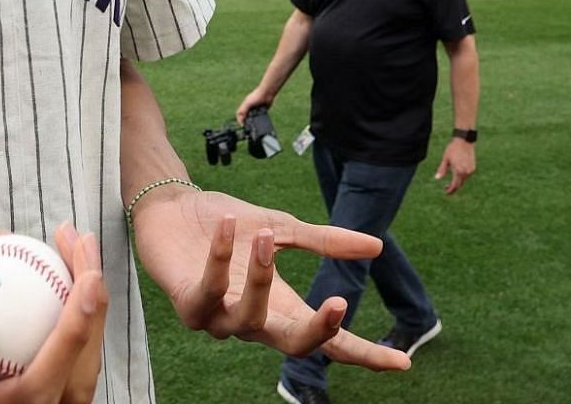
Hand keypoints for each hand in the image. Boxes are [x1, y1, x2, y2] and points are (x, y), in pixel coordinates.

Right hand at [0, 222, 108, 402]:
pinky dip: (75, 290)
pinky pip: (64, 332)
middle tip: (89, 267)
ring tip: (81, 246)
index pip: (29, 391)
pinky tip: (69, 248)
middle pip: (65, 382)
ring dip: (91, 304)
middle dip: (91, 325)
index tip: (86, 290)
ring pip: (75, 359)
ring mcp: (13, 375)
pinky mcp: (26, 348)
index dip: (67, 347)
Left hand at [130, 185, 408, 371]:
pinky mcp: (187, 304)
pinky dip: (222, 257)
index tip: (400, 362)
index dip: (362, 354)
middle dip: (318, 330)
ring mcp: (219, 319)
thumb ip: (323, 242)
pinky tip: (228, 226)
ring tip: (267, 238)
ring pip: (252, 318)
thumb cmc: (225, 225)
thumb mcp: (281, 228)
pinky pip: (211, 289)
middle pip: (295, 346)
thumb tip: (376, 246)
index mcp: (282, 308)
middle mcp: (253, 321)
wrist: (170, 208)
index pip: (327, 341)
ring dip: (261, 277)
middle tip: (338, 303)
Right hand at [235, 88, 273, 125]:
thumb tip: (241, 120)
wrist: (267, 94)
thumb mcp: (247, 104)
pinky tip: (261, 120)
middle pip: (246, 117)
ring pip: (253, 118)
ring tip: (254, 125)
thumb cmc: (256, 96)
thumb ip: (243, 111)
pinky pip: (260, 117)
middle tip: (248, 127)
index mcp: (244, 106)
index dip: (240, 120)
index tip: (242, 125)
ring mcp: (256, 110)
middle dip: (247, 122)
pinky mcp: (262, 111)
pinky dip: (260, 119)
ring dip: (254, 121)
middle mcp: (250, 108)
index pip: (239, 115)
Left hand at [434, 140, 474, 194]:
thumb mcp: (445, 159)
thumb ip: (442, 170)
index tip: (446, 193)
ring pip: (463, 180)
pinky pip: (467, 175)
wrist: (464, 142)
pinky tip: (457, 173)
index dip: (450, 190)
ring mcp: (471, 170)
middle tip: (446, 188)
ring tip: (450, 181)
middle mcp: (466, 172)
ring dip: (457, 181)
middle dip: (453, 187)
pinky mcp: (473, 168)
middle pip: (460, 184)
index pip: (455, 185)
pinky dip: (462, 176)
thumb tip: (437, 178)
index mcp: (459, 171)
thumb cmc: (452, 149)